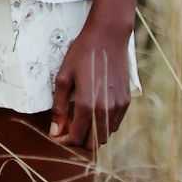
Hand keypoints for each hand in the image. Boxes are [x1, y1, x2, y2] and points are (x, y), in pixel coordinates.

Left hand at [49, 19, 131, 149]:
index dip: (64, 140)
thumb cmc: (83, 53)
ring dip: (91, 133)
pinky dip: (103, 124)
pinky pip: (114, 125)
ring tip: (79, 116)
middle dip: (78, 140)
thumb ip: (60, 107)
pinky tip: (93, 109)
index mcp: (88, 105)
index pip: (76, 138)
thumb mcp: (64, 76)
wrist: (108, 36)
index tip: (57, 134)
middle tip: (67, 126)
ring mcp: (118, 107)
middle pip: (92, 144)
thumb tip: (55, 131)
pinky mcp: (126, 102)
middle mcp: (105, 110)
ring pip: (104, 136)